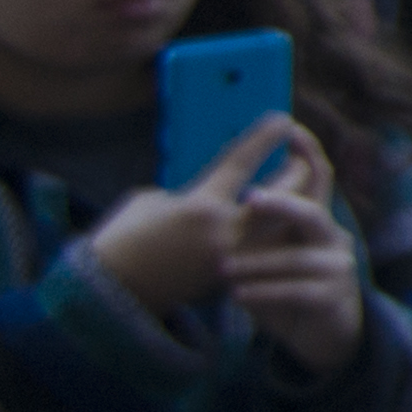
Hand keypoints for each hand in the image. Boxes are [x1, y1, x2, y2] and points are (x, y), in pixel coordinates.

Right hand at [82, 120, 299, 319]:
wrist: (112, 292)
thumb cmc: (123, 238)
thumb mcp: (152, 201)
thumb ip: (193, 192)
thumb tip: (216, 189)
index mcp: (202, 205)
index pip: (243, 162)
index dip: (265, 138)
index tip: (282, 120)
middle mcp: (225, 232)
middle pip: (283, 196)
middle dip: (297, 171)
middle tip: (299, 157)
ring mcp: (234, 259)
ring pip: (284, 227)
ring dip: (294, 206)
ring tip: (297, 191)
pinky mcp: (233, 280)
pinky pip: (267, 253)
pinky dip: (275, 236)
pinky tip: (277, 225)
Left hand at [217, 138, 364, 374]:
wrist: (323, 335)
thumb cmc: (286, 289)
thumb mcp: (271, 254)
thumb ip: (256, 229)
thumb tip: (220, 196)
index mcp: (315, 221)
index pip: (318, 178)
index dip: (308, 152)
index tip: (290, 127)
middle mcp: (331, 237)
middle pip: (311, 212)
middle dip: (281, 203)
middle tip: (250, 198)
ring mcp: (336, 267)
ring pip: (295, 258)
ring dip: (256, 263)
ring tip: (225, 269)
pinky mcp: (332, 296)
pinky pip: (295, 291)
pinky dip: (263, 292)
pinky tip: (238, 295)